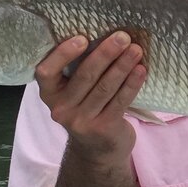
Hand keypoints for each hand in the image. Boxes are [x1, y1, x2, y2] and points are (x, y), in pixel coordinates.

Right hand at [33, 32, 145, 160]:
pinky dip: (132, 84)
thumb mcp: (74, 93)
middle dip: (106, 53)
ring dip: (123, 66)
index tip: (82, 38)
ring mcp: (81, 121)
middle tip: (123, 37)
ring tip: (136, 49)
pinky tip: (141, 70)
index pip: (46, 72)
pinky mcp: (102, 128)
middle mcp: (60, 108)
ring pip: (105, 87)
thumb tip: (106, 36)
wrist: (98, 150)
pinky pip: (120, 101)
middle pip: (85, 76)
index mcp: (49, 94)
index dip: (62, 54)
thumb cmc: (87, 109)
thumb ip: (79, 71)